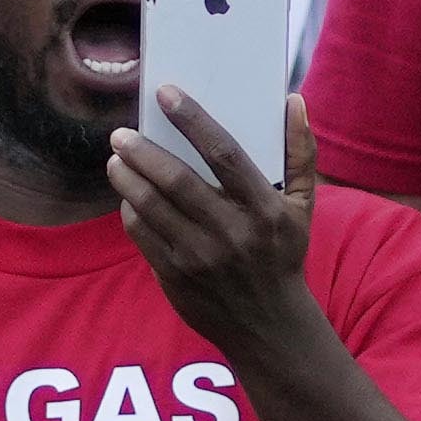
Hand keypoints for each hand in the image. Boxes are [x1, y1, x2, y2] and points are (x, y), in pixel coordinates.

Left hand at [109, 75, 320, 354]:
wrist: (270, 328)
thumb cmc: (284, 255)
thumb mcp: (303, 207)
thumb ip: (301, 152)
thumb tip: (293, 101)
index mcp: (264, 209)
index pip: (224, 153)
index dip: (192, 120)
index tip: (166, 93)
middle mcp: (232, 232)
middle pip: (176, 180)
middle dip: (142, 151)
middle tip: (121, 134)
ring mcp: (200, 258)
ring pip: (150, 206)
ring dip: (127, 177)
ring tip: (117, 159)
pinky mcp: (176, 278)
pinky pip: (142, 235)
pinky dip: (130, 210)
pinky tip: (128, 196)